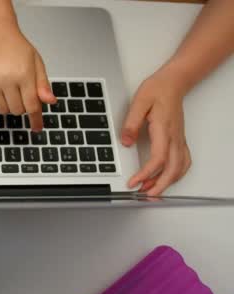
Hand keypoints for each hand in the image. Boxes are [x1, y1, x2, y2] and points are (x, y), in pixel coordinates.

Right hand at [0, 28, 55, 130]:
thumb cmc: (16, 47)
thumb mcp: (36, 63)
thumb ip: (42, 84)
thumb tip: (50, 102)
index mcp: (24, 74)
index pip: (31, 105)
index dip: (35, 118)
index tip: (37, 128)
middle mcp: (7, 80)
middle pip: (16, 110)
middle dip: (20, 106)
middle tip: (19, 94)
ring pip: (1, 110)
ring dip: (7, 106)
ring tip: (7, 91)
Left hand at [121, 68, 191, 195]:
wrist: (173, 83)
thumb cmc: (157, 90)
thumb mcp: (138, 103)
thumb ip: (131, 124)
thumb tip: (125, 142)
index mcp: (163, 130)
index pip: (158, 159)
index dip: (146, 174)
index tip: (134, 182)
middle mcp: (174, 138)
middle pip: (172, 169)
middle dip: (159, 186)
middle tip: (144, 195)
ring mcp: (179, 140)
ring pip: (179, 168)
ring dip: (168, 182)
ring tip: (151, 190)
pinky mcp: (179, 140)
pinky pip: (183, 162)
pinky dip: (176, 174)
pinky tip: (166, 179)